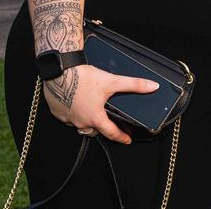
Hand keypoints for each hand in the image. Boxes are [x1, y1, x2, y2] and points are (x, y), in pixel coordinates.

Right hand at [42, 65, 158, 143]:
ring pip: (80, 125)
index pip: (111, 133)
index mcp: (95, 118)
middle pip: (94, 131)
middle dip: (103, 129)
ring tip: (94, 113)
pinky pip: (68, 118)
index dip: (121, 137)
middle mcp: (80, 122)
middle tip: (110, 124)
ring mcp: (67, 118)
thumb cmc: (83, 78)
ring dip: (88, 121)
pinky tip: (78, 105)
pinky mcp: (57, 112)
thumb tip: (153, 86)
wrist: (59, 71)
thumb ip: (134, 85)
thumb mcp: (112, 81)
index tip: (127, 140)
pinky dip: (74, 114)